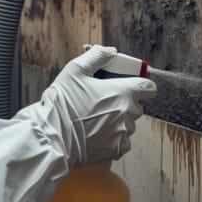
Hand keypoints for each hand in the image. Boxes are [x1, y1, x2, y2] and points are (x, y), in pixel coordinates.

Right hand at [29, 45, 156, 165]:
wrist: (52, 138)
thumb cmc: (62, 104)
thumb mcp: (75, 71)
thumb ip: (97, 57)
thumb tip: (110, 51)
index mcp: (123, 93)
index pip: (149, 87)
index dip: (143, 85)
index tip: (133, 85)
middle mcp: (128, 113)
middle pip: (137, 106)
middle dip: (124, 102)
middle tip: (103, 101)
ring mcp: (124, 133)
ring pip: (128, 124)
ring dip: (118, 120)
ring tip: (95, 118)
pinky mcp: (117, 150)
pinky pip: (122, 141)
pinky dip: (113, 137)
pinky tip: (95, 133)